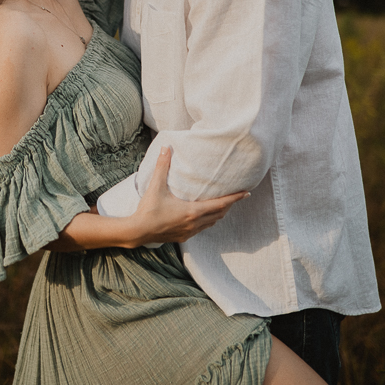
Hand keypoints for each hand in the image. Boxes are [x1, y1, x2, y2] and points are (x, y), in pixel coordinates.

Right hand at [132, 147, 248, 244]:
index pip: (220, 204)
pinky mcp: (183, 237)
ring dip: (219, 214)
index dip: (235, 198)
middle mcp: (194, 223)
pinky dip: (208, 221)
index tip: (247, 193)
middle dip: (229, 205)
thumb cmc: (148, 210)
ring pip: (211, 223)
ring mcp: (189, 232)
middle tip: (236, 196)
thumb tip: (167, 148)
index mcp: (192, 211)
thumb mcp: (155, 186)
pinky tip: (203, 216)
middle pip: (219, 214)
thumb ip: (162, 166)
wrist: (138, 231)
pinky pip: (202, 229)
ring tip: (222, 204)